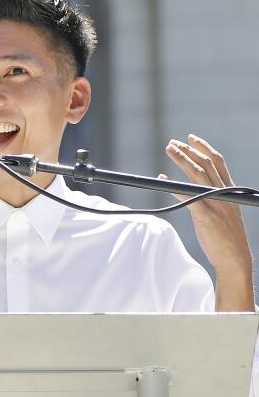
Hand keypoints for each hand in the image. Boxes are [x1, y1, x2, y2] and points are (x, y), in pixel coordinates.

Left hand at [164, 135, 254, 310]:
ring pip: (197, 175)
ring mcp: (215, 203)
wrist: (235, 258)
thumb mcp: (223, 213)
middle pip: (205, 164)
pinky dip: (173, 185)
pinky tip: (161, 179)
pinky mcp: (205, 215)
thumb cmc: (227, 238)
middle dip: (188, 151)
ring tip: (169, 149)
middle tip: (172, 143)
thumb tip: (193, 191)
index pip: (218, 162)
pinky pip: (188, 196)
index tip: (191, 138)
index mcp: (229, 191)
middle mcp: (224, 193)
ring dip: (181, 159)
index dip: (204, 148)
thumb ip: (212, 199)